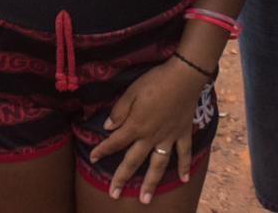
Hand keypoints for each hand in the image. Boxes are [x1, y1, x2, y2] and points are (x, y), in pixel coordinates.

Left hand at [88, 58, 206, 202]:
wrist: (184, 76)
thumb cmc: (155, 81)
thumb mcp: (131, 92)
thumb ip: (119, 111)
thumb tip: (108, 127)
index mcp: (136, 125)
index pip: (115, 142)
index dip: (102, 150)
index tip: (93, 158)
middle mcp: (151, 137)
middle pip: (133, 161)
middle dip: (122, 178)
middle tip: (114, 195)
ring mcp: (168, 138)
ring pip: (158, 165)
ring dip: (150, 183)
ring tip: (144, 199)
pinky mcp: (183, 133)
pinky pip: (184, 153)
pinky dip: (185, 166)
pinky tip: (184, 179)